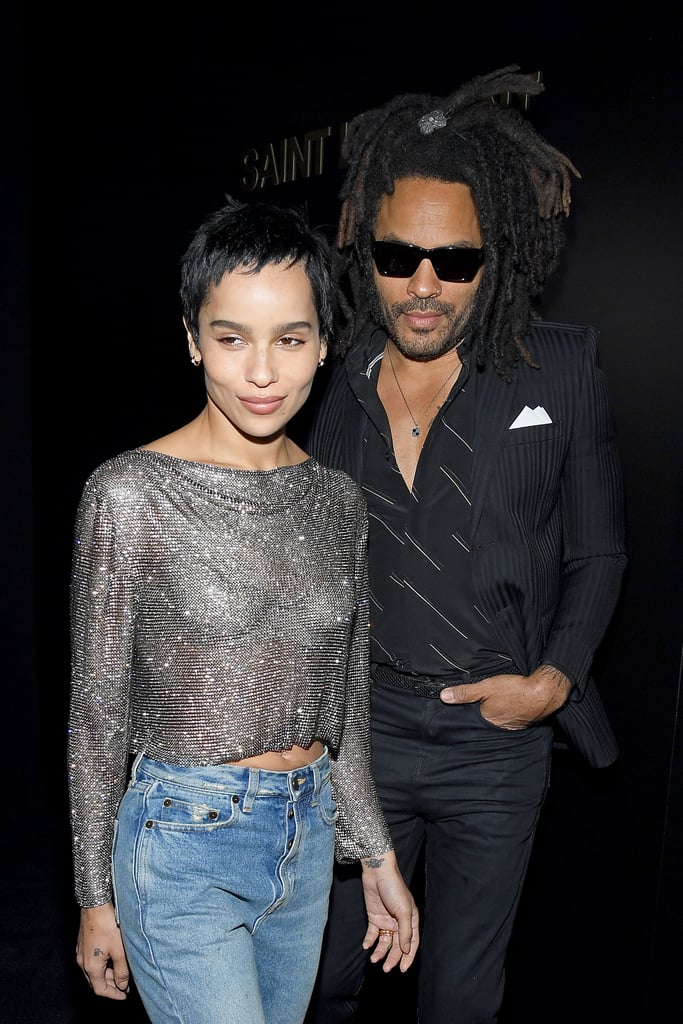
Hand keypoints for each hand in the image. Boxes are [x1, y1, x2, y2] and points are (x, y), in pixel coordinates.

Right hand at [76, 902, 129, 999]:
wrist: (95, 905)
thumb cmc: (108, 925)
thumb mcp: (120, 950)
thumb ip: (122, 970)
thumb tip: (123, 985)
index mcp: (91, 967)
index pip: (101, 989)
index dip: (113, 994)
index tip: (124, 995)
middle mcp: (82, 962)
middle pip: (96, 981)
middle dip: (111, 985)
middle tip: (125, 985)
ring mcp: (81, 952)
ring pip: (94, 971)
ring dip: (107, 975)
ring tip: (121, 972)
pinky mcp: (82, 944)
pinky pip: (91, 961)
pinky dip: (102, 965)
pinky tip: (112, 959)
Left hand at [360, 851, 418, 972]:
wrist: (377, 872)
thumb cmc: (394, 888)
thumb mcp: (403, 911)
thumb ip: (405, 932)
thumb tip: (406, 950)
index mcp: (410, 920)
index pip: (411, 943)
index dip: (408, 957)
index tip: (402, 969)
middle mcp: (399, 922)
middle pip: (397, 945)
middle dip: (392, 958)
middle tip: (386, 969)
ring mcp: (386, 920)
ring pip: (385, 942)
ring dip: (380, 951)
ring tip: (374, 959)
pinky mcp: (374, 917)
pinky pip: (373, 933)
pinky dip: (370, 941)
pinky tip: (366, 946)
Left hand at [439, 664, 570, 729]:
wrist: (544, 692)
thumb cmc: (515, 689)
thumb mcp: (486, 687)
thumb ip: (465, 693)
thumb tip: (443, 696)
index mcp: (487, 720)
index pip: (472, 720)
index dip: (467, 714)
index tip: (461, 710)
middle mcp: (499, 727)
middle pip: (485, 721)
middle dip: (481, 716)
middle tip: (481, 705)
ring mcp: (513, 726)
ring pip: (498, 721)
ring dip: (496, 716)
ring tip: (495, 706)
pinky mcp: (524, 722)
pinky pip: (511, 720)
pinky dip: (509, 715)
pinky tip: (510, 707)